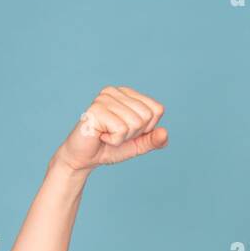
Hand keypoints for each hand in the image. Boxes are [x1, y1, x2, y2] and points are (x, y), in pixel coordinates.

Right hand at [52, 85, 167, 171]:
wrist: (84, 159)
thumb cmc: (109, 148)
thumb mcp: (138, 145)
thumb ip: (153, 140)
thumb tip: (165, 133)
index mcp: (128, 94)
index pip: (157, 109)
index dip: (147, 128)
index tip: (128, 131)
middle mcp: (115, 91)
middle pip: (147, 115)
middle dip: (134, 133)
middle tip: (116, 134)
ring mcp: (104, 98)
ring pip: (135, 122)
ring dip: (123, 137)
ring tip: (107, 135)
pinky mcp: (95, 109)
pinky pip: (121, 129)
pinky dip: (114, 140)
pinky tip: (101, 136)